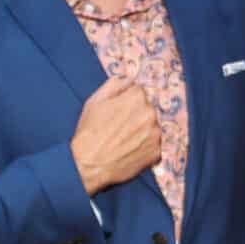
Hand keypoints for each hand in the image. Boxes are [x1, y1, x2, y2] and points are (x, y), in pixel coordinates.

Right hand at [69, 76, 159, 194]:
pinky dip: (144, 147)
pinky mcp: (156, 153)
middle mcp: (150, 113)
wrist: (88, 164)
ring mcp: (155, 134)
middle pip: (147, 109)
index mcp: (137, 97)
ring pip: (151, 127)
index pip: (138, 92)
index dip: (126, 101)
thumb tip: (128, 78)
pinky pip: (153, 145)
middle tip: (119, 128)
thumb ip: (115, 84)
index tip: (117, 112)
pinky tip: (129, 150)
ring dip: (142, 131)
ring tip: (123, 141)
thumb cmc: (89, 132)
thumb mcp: (95, 100)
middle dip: (136, 115)